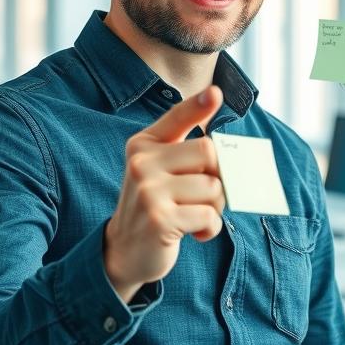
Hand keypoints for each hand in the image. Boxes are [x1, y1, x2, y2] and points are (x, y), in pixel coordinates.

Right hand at [103, 85, 225, 302]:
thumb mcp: (160, 170)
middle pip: (209, 152)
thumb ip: (186, 149)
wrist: (124, 251)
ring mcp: (149, 191)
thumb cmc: (154, 205)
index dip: (197, 105)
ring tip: (196, 216)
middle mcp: (142, 163)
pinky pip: (209, 216)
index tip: (216, 92)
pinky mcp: (160, 220)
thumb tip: (218, 117)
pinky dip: (211, 228)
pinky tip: (195, 233)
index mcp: (143, 145)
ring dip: (216, 208)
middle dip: (220, 177)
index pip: (177, 117)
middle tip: (207, 197)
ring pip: (214, 188)